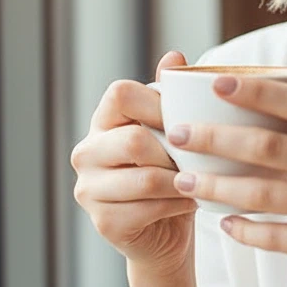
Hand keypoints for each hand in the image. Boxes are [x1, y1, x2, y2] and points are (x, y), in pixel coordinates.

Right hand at [71, 51, 198, 276]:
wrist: (168, 230)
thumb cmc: (173, 170)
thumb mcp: (173, 130)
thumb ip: (170, 94)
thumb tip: (175, 56)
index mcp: (103, 121)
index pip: (120, 93)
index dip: (157, 103)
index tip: (185, 119)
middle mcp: (87, 152)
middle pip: (134, 139)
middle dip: (174, 152)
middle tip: (197, 158)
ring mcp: (89, 189)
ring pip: (146, 178)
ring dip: (182, 181)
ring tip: (199, 180)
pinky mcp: (103, 222)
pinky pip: (149, 208)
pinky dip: (179, 204)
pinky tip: (190, 202)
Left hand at [168, 74, 286, 286]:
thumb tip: (283, 109)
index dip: (256, 92)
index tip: (216, 83)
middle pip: (270, 146)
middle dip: (216, 138)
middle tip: (177, 134)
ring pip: (265, 193)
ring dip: (219, 186)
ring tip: (185, 180)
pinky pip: (281, 237)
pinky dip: (248, 230)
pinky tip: (225, 225)